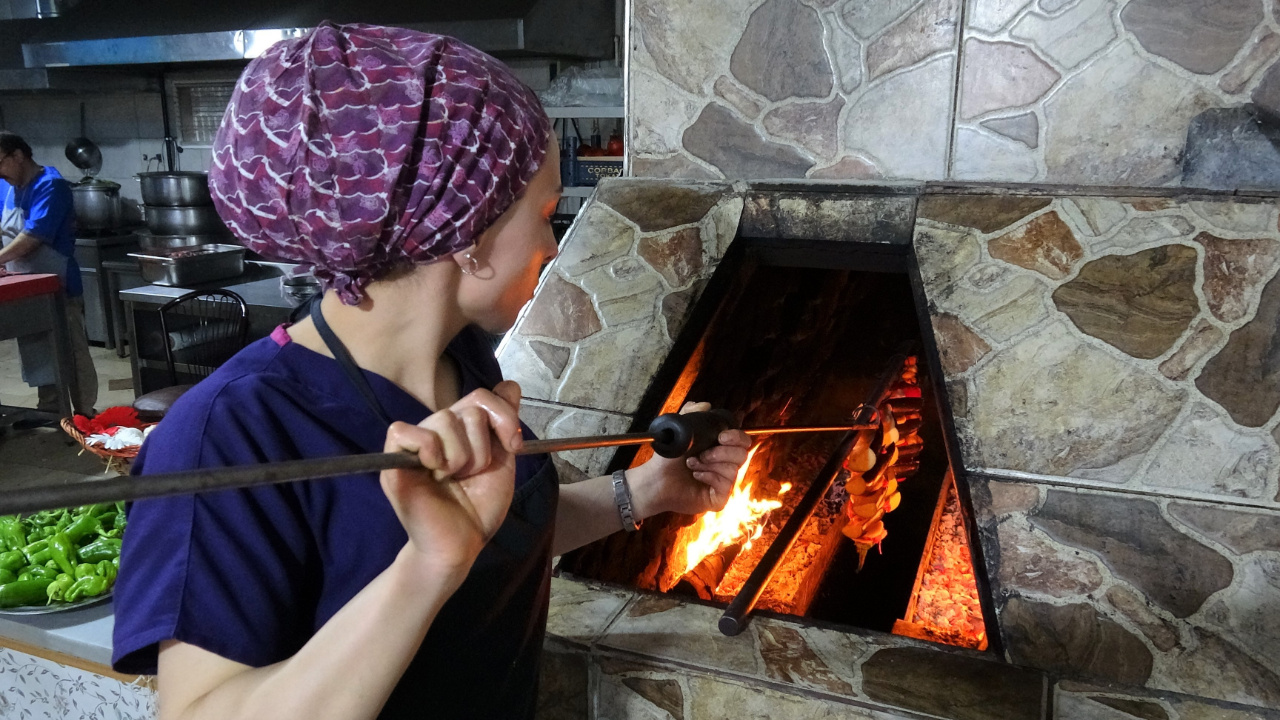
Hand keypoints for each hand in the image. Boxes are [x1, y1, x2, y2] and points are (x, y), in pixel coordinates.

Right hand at [380, 381, 524, 585]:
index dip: (503, 415)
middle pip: (469, 408)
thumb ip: (504, 424)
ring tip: (453, 479)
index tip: (513, 446)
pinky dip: (428, 450)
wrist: (461, 544)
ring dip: (461, 457)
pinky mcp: (394, 460)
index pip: (482, 395)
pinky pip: (405, 431)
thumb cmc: (477, 509)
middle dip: (482, 448)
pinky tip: (434, 472)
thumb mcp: (502, 462)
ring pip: (445, 418)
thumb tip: (510, 386)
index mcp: (462, 430)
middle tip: (472, 475)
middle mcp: (437, 431)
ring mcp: (415, 444)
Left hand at [630, 402, 751, 517]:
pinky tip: (696, 474)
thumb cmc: (668, 458)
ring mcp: (723, 483)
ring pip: (733, 470)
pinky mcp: (718, 499)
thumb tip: (706, 404)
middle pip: (742, 455)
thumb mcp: (680, 430)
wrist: (655, 478)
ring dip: (710, 464)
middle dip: (722, 452)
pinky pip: (726, 486)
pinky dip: (710, 477)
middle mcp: (725, 465)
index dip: (736, 437)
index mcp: (721, 449)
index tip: (721, 436)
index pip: (743, 441)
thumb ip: (691, 413)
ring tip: (692, 464)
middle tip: (702, 453)